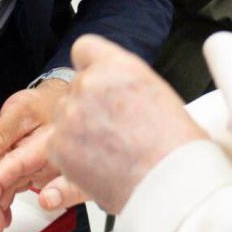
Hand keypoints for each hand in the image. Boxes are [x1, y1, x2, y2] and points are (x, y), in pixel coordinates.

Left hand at [0, 78, 67, 231]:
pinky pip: (21, 186)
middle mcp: (46, 161)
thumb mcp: (19, 111)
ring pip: (18, 190)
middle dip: (0, 207)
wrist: (61, 100)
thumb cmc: (43, 103)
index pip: (15, 169)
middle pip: (17, 187)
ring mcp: (43, 168)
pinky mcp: (38, 171)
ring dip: (4, 207)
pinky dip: (9, 198)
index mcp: (43, 146)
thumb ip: (0, 135)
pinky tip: (2, 210)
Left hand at [42, 36, 205, 214]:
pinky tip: (100, 164)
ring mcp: (71, 114)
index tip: (95, 81)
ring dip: (78, 130)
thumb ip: (123, 81)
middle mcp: (89, 84)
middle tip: (112, 128)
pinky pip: (56, 145)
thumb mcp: (155, 92)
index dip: (90, 67)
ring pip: (64, 116)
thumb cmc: (174, 145)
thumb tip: (110, 86)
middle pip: (75, 87)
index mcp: (117, 65)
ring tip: (110, 150)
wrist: (170, 182)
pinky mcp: (58, 145)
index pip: (84, 48)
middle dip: (88, 105)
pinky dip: (72, 155)